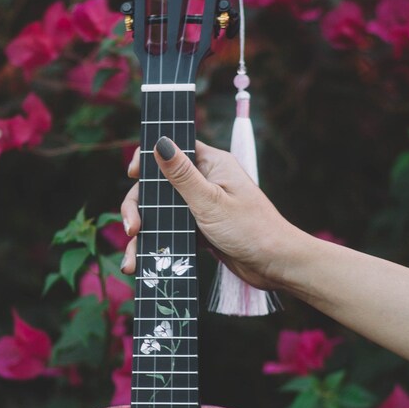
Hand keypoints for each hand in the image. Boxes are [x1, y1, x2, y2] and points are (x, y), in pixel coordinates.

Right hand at [120, 138, 300, 291]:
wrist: (275, 265)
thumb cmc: (250, 230)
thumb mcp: (210, 202)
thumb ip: (182, 175)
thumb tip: (160, 142)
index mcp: (211, 164)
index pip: (173, 149)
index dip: (148, 159)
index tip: (133, 175)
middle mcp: (205, 182)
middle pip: (159, 185)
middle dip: (139, 206)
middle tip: (133, 229)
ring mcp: (202, 206)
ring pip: (162, 211)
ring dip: (145, 232)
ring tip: (133, 259)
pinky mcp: (201, 229)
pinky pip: (172, 231)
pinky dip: (159, 243)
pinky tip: (144, 263)